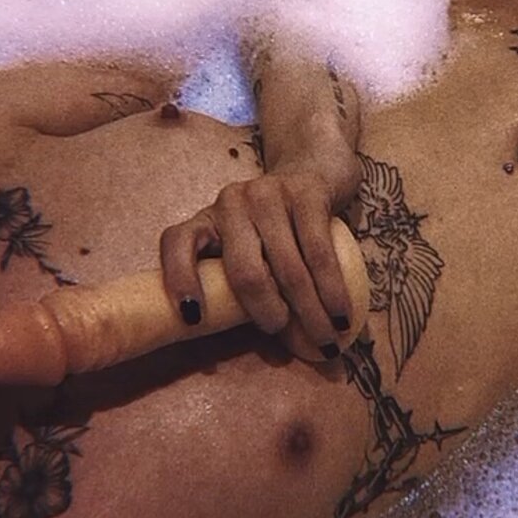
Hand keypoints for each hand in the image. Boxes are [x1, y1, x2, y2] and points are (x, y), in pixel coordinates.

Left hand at [160, 151, 360, 357]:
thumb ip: (246, 284)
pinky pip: (318, 252)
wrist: (314, 168)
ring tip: (325, 338)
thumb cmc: (276, 227)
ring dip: (310, 311)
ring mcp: (268, 194)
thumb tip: (271, 349)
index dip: (180, 279)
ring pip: (287, 267)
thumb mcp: (247, 245)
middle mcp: (231, 202)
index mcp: (206, 220)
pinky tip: (341, 314)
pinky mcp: (306, 193)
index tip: (194, 318)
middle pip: (244, 270)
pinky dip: (332, 290)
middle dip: (268, 313)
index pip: (177, 243)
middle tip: (285, 334)